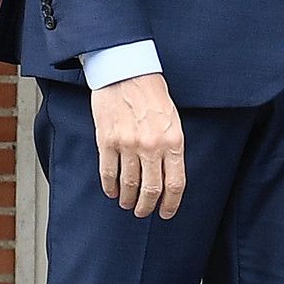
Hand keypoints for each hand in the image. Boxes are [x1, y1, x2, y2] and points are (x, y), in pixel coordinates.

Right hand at [89, 73, 186, 218]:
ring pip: (129, 185)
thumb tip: (167, 175)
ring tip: (128, 203)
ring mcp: (128, 144)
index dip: (171, 203)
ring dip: (128, 199)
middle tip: (143, 212)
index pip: (176, 183)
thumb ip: (171, 146)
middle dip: (147, 207)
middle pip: (151, 189)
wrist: (126, 71)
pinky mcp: (107, 141)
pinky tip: (112, 192)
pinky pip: (108, 173)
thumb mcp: (172, 119)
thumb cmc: (151, 93)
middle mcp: (152, 145)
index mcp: (173, 140)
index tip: (165, 213)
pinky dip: (110, 187)